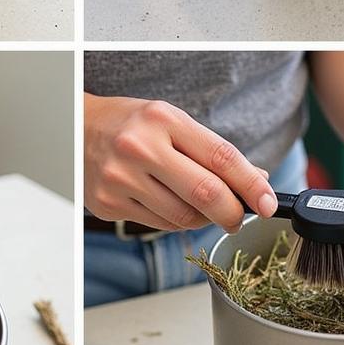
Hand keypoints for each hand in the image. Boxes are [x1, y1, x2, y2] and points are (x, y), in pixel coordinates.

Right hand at [84, 94, 275, 232]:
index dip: (252, 185)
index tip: (270, 202)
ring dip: (205, 219)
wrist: (73, 128)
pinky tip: (173, 205)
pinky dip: (177, 221)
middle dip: (234, 212)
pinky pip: (160, 225)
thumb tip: (256, 180)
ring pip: (184, 217)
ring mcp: (121, 179)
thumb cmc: (129, 123)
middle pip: (206, 193)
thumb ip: (211, 151)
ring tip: (205, 209)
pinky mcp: (108, 205)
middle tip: (241, 217)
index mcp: (161, 119)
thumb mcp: (170, 122)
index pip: (220, 157)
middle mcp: (139, 147)